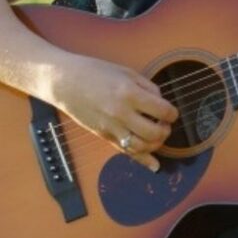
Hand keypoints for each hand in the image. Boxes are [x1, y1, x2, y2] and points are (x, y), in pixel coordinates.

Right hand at [50, 54, 178, 171]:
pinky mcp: (103, 136)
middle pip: (154, 133)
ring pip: (141, 147)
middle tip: (165, 124)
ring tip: (158, 136)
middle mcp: (121, 113)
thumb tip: (161, 103)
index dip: (172, 113)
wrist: (65, 82)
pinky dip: (142, 159)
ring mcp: (111, 127)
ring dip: (155, 145)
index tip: (172, 112)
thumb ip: (148, 88)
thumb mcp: (128, 73)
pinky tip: (154, 165)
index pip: (162, 111)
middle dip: (165, 131)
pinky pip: (125, 152)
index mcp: (130, 94)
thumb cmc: (96, 72)